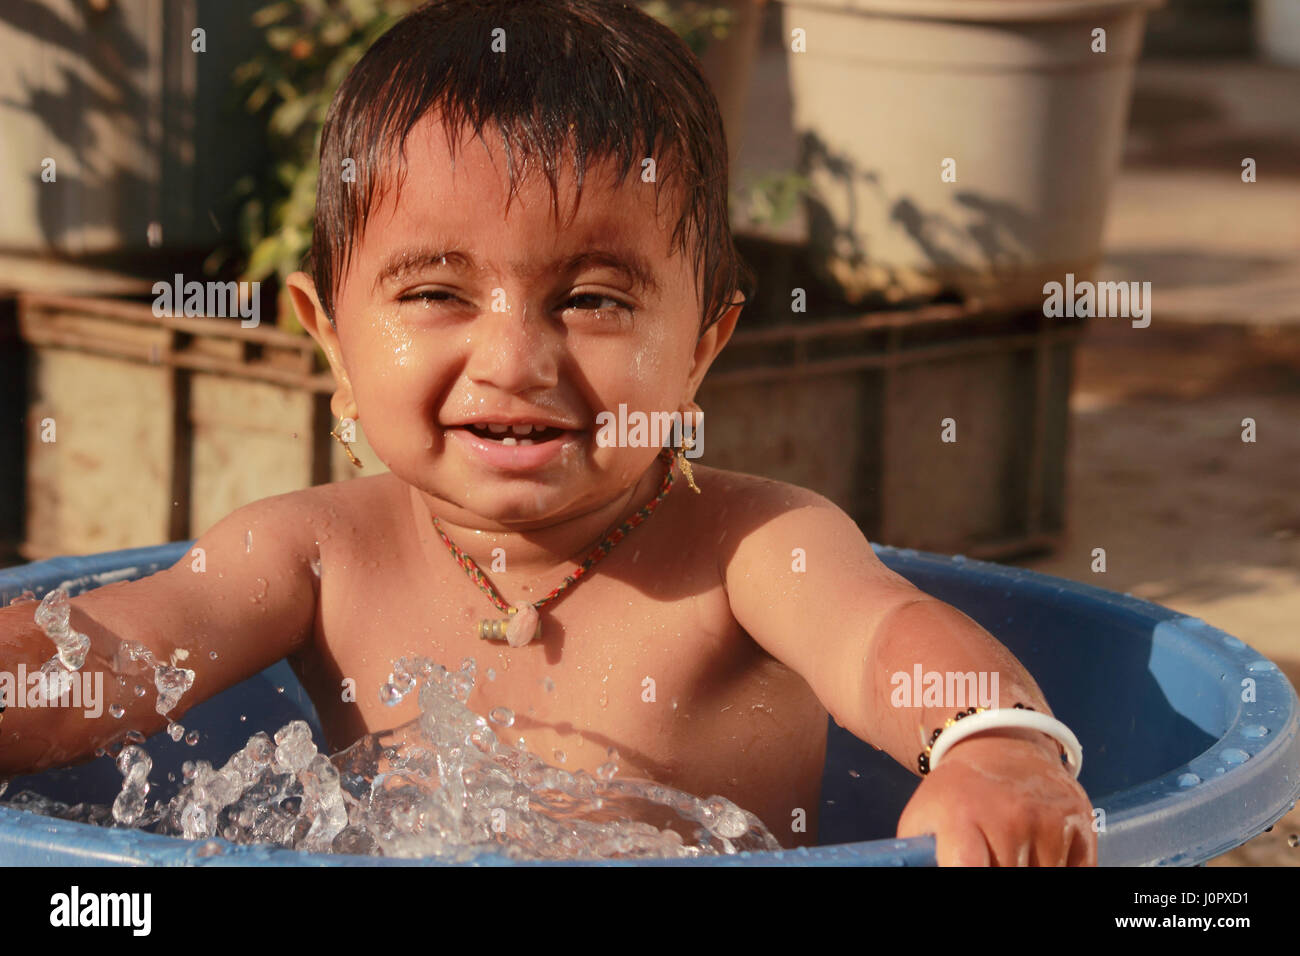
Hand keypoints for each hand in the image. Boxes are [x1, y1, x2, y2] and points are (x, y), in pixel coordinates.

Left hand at [896, 728, 1095, 865]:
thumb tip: (928, 869)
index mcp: (962, 818)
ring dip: (1029, 872)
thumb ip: (921, 857)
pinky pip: (1078, 874)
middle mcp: (1010, 818)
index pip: (967, 869)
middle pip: (1010, 878)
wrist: (1000, 745)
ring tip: (1011, 851)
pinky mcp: (1082, 826)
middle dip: (998, 872)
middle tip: (989, 855)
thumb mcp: (921, 818)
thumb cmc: (954, 795)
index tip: (967, 870)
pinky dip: (1058, 869)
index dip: (967, 875)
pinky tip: (1039, 853)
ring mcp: (1050, 822)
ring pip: (1046, 878)